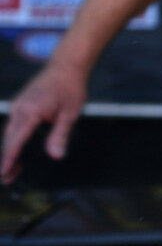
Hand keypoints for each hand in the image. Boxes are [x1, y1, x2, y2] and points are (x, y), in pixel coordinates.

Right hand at [2, 64, 88, 184]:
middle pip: (9, 139)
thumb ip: (60, 135)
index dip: (9, 158)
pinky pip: (13, 125)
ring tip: (12, 169)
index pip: (16, 141)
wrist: (66, 67)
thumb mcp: (70, 114)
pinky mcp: (21, 104)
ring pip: (9, 133)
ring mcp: (18, 106)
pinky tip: (16, 149)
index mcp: (30, 112)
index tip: (4, 172)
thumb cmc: (70, 89)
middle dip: (7, 159)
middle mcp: (19, 109)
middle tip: (8, 179)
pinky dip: (13, 139)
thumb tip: (55, 155)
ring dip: (9, 150)